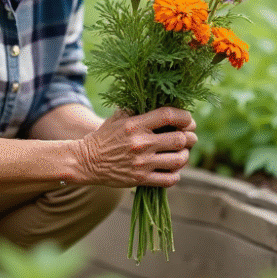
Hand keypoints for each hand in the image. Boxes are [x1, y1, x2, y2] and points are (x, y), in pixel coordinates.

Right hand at [75, 107, 195, 187]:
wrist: (87, 161)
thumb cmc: (105, 136)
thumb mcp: (118, 117)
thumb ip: (138, 108)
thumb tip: (161, 98)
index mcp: (136, 124)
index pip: (169, 115)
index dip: (185, 117)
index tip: (188, 120)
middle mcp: (141, 143)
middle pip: (179, 139)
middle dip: (190, 137)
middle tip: (189, 137)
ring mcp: (142, 163)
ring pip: (178, 159)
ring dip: (185, 155)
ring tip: (182, 153)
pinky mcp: (140, 179)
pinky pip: (169, 179)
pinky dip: (176, 174)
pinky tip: (173, 169)